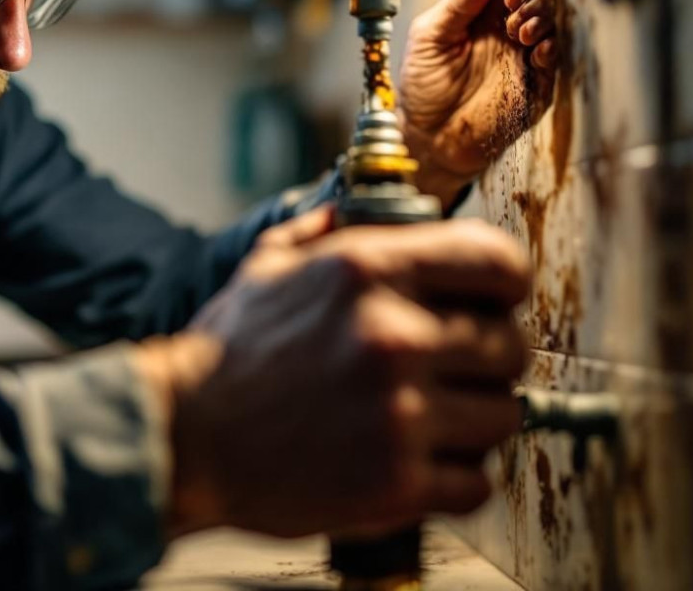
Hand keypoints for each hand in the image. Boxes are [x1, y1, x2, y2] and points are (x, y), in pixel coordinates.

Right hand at [134, 207, 528, 538]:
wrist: (183, 437)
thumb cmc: (224, 354)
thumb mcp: (265, 268)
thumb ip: (319, 232)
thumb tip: (352, 211)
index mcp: (366, 271)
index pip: (496, 261)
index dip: (503, 284)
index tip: (492, 303)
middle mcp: (392, 335)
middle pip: (509, 346)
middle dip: (484, 360)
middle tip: (447, 373)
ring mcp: (400, 412)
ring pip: (502, 415)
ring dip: (473, 421)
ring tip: (427, 421)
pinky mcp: (397, 481)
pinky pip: (477, 481)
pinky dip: (454, 479)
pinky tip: (416, 465)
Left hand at [400, 0, 559, 205]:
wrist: (430, 138)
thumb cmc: (425, 85)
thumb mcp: (431, 36)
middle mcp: (512, 13)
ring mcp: (530, 42)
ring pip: (556, 5)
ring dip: (541, 5)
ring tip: (515, 25)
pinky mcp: (542, 76)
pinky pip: (561, 49)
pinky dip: (550, 42)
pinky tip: (533, 47)